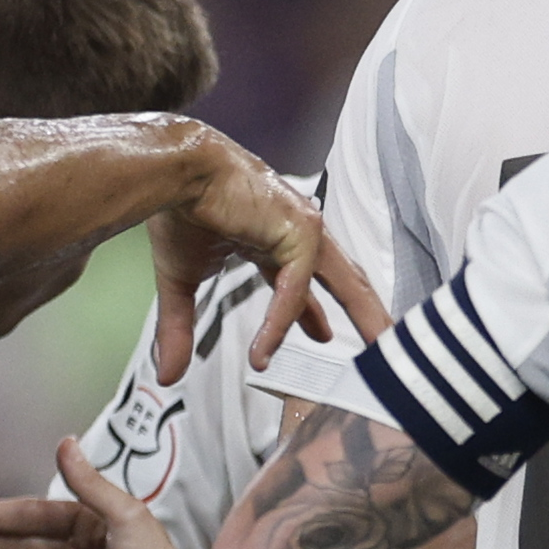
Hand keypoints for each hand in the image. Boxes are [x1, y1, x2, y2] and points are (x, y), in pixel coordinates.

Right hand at [178, 140, 383, 359]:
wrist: (176, 172)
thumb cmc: (179, 209)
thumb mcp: (182, 281)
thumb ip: (181, 329)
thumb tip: (168, 375)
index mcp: (274, 235)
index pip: (304, 280)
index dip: (314, 311)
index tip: (324, 335)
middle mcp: (296, 231)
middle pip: (344, 280)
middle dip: (364, 314)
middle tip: (381, 346)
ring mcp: (304, 230)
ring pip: (345, 283)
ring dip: (365, 317)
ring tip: (378, 350)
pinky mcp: (300, 231)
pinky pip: (295, 288)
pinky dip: (281, 322)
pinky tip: (262, 352)